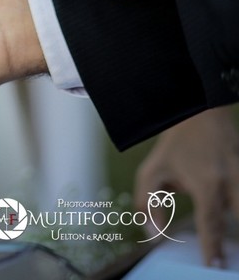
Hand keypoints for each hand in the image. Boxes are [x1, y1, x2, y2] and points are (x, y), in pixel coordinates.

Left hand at [135, 108, 238, 267]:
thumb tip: (154, 234)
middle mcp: (231, 181)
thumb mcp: (152, 172)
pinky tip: (235, 218)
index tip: (214, 266)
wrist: (199, 114)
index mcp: (206, 183)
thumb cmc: (174, 147)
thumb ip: (148, 204)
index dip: (213, 247)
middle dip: (236, 240)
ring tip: (230, 240)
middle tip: (227, 260)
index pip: (212, 223)